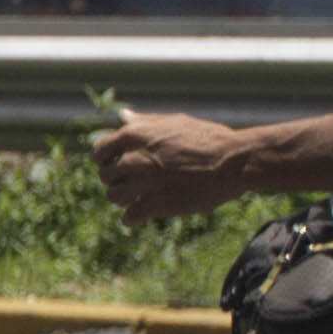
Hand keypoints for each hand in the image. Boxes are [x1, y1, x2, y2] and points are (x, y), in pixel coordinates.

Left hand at [94, 111, 265, 219]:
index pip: (99, 151)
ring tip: (141, 196)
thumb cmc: (208, 139)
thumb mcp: (174, 122)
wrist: (233, 162)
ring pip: (114, 198)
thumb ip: (144, 122)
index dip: (107, 159)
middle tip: (137, 181)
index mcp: (133, 136)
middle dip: (118, 179)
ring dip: (125, 199)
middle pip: (106, 176)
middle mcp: (132, 159)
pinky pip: (129, 217)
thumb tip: (122, 116)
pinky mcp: (155, 205)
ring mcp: (142, 183)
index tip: (118, 164)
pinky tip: (146, 212)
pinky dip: (134, 217)